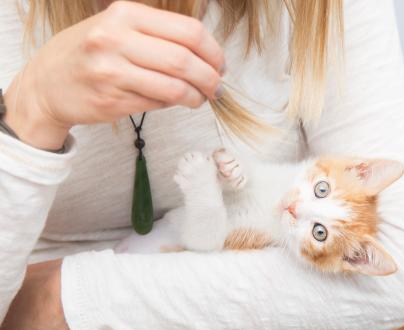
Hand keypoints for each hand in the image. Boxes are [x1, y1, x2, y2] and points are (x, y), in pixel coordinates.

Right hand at [3, 1, 224, 149]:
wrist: (47, 84)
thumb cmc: (89, 53)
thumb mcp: (117, 27)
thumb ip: (157, 34)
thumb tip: (206, 54)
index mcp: (125, 14)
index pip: (188, 31)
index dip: (213, 51)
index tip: (220, 65)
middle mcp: (116, 40)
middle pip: (184, 61)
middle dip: (210, 78)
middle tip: (217, 88)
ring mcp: (111, 72)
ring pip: (174, 88)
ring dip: (196, 97)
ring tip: (201, 99)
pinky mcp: (111, 101)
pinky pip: (157, 105)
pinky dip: (173, 105)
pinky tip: (175, 102)